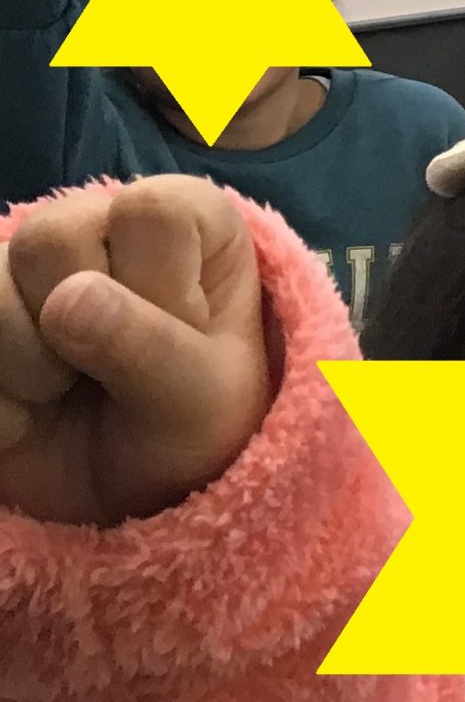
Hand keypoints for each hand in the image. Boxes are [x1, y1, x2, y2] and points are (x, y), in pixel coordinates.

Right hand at [0, 176, 272, 527]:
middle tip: (117, 369)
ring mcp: (26, 267)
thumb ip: (149, 346)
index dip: (159, 287)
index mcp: (182, 217)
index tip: (186, 331)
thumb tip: (68, 300)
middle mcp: (98, 223)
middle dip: (83, 328)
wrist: (132, 490)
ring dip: (30, 370)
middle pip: (50, 237)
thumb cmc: (192, 424)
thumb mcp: (201, 398)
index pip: (150, 211)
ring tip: (70, 391)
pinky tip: (29, 413)